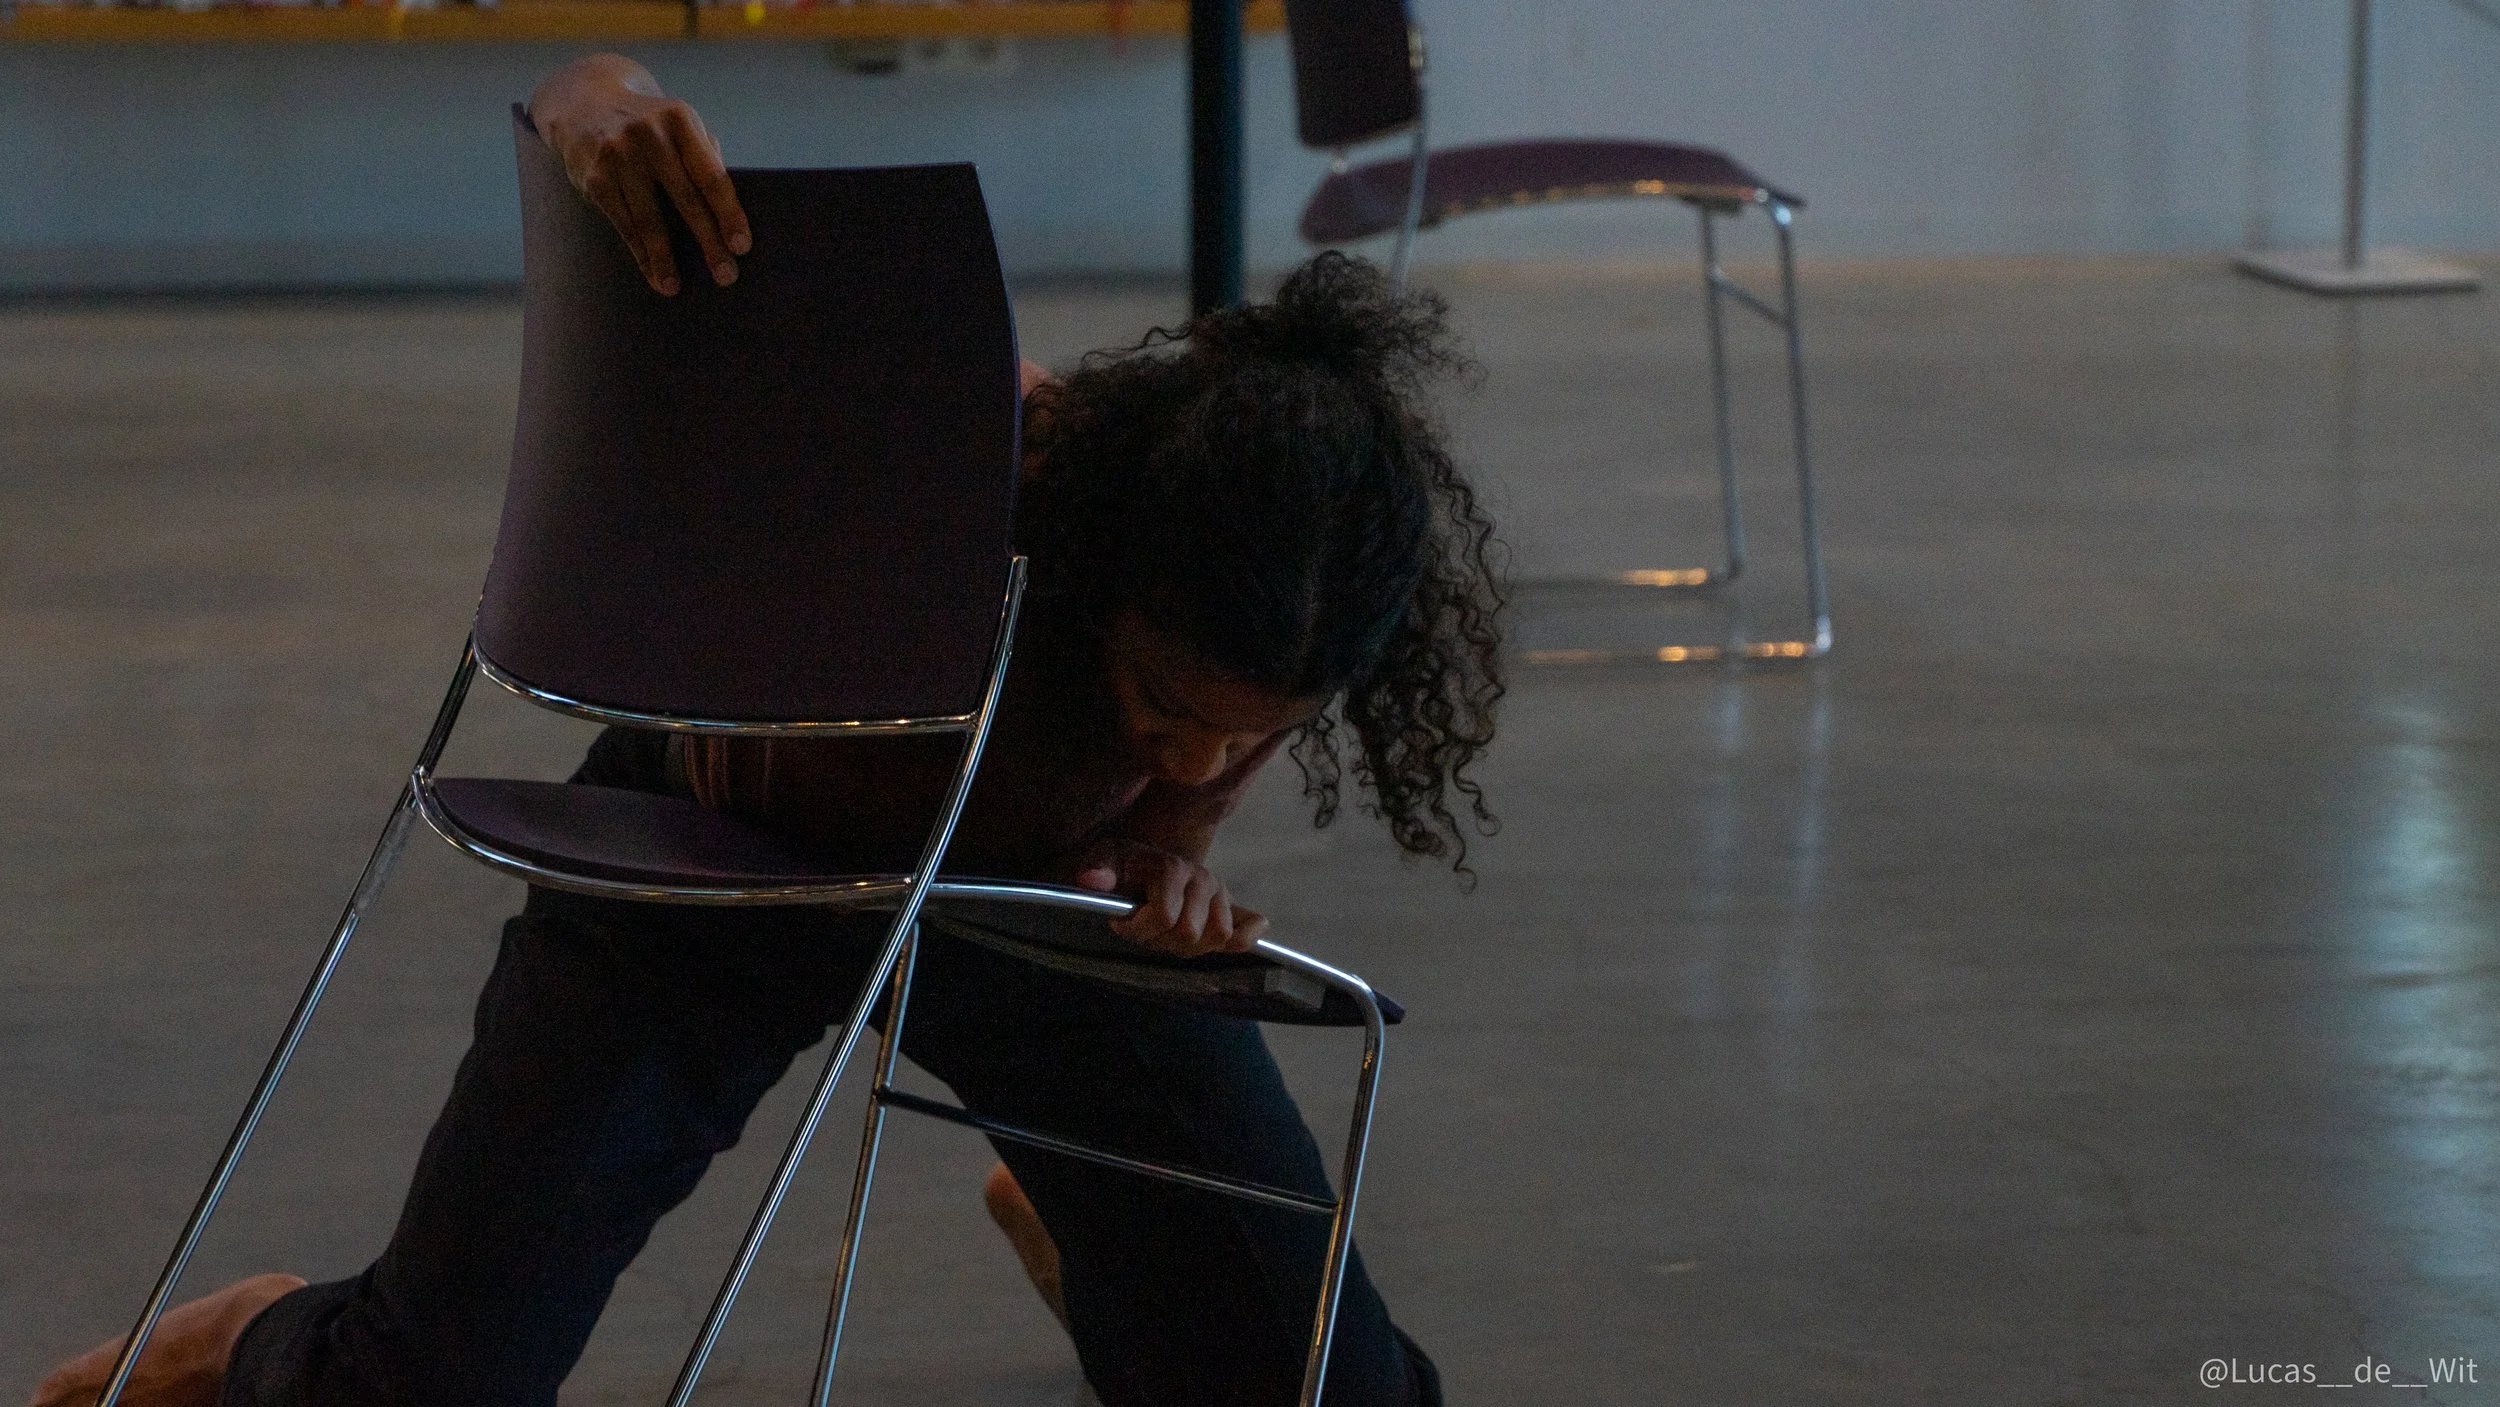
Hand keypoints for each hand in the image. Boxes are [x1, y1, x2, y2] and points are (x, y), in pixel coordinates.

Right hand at [528, 56, 751, 295]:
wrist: (586, 104)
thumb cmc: (650, 126)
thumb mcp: (680, 127)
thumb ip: (707, 158)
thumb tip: (730, 211)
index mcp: (680, 121)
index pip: (711, 176)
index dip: (728, 214)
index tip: (741, 246)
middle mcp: (648, 134)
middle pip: (685, 200)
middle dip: (708, 242)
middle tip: (726, 276)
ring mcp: (618, 154)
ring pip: (648, 219)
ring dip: (665, 258)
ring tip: (677, 287)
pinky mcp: (594, 176)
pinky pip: (623, 224)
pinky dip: (639, 253)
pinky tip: (653, 274)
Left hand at [1071, 840, 1267, 956]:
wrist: (1143, 864)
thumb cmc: (1123, 867)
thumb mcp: (1104, 860)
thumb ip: (1098, 868)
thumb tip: (1093, 880)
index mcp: (1173, 868)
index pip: (1165, 917)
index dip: (1139, 929)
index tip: (1121, 923)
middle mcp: (1203, 879)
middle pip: (1190, 933)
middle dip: (1161, 940)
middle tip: (1146, 929)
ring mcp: (1221, 894)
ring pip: (1218, 938)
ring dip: (1189, 946)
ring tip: (1167, 934)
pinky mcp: (1232, 909)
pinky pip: (1249, 931)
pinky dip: (1240, 941)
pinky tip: (1209, 942)